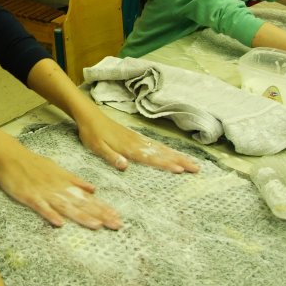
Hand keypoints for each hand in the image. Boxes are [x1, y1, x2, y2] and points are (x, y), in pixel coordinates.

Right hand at [0, 140, 121, 229]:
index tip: (118, 219)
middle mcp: (58, 188)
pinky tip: (60, 223)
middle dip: (100, 215)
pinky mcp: (29, 196)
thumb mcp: (57, 169)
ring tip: (96, 226)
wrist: (10, 155)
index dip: (103, 208)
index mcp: (65, 182)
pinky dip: (50, 214)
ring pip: (65, 206)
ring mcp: (44, 192)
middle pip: (81, 203)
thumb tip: (93, 189)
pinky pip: (41, 207)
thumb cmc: (33, 163)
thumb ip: (75, 180)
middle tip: (116, 225)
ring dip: (81, 216)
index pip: (88, 198)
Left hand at [76, 108, 199, 173]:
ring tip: (191, 163)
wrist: (89, 115)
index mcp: (128, 148)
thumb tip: (125, 166)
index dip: (165, 164)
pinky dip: (167, 149)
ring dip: (177, 156)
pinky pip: (155, 145)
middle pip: (162, 153)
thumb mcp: (96, 147)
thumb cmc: (91, 133)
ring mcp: (137, 139)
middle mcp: (136, 143)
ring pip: (161, 148)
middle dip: (179, 160)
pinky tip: (172, 153)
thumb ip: (111, 156)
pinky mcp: (135, 137)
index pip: (150, 158)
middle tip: (196, 168)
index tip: (180, 170)